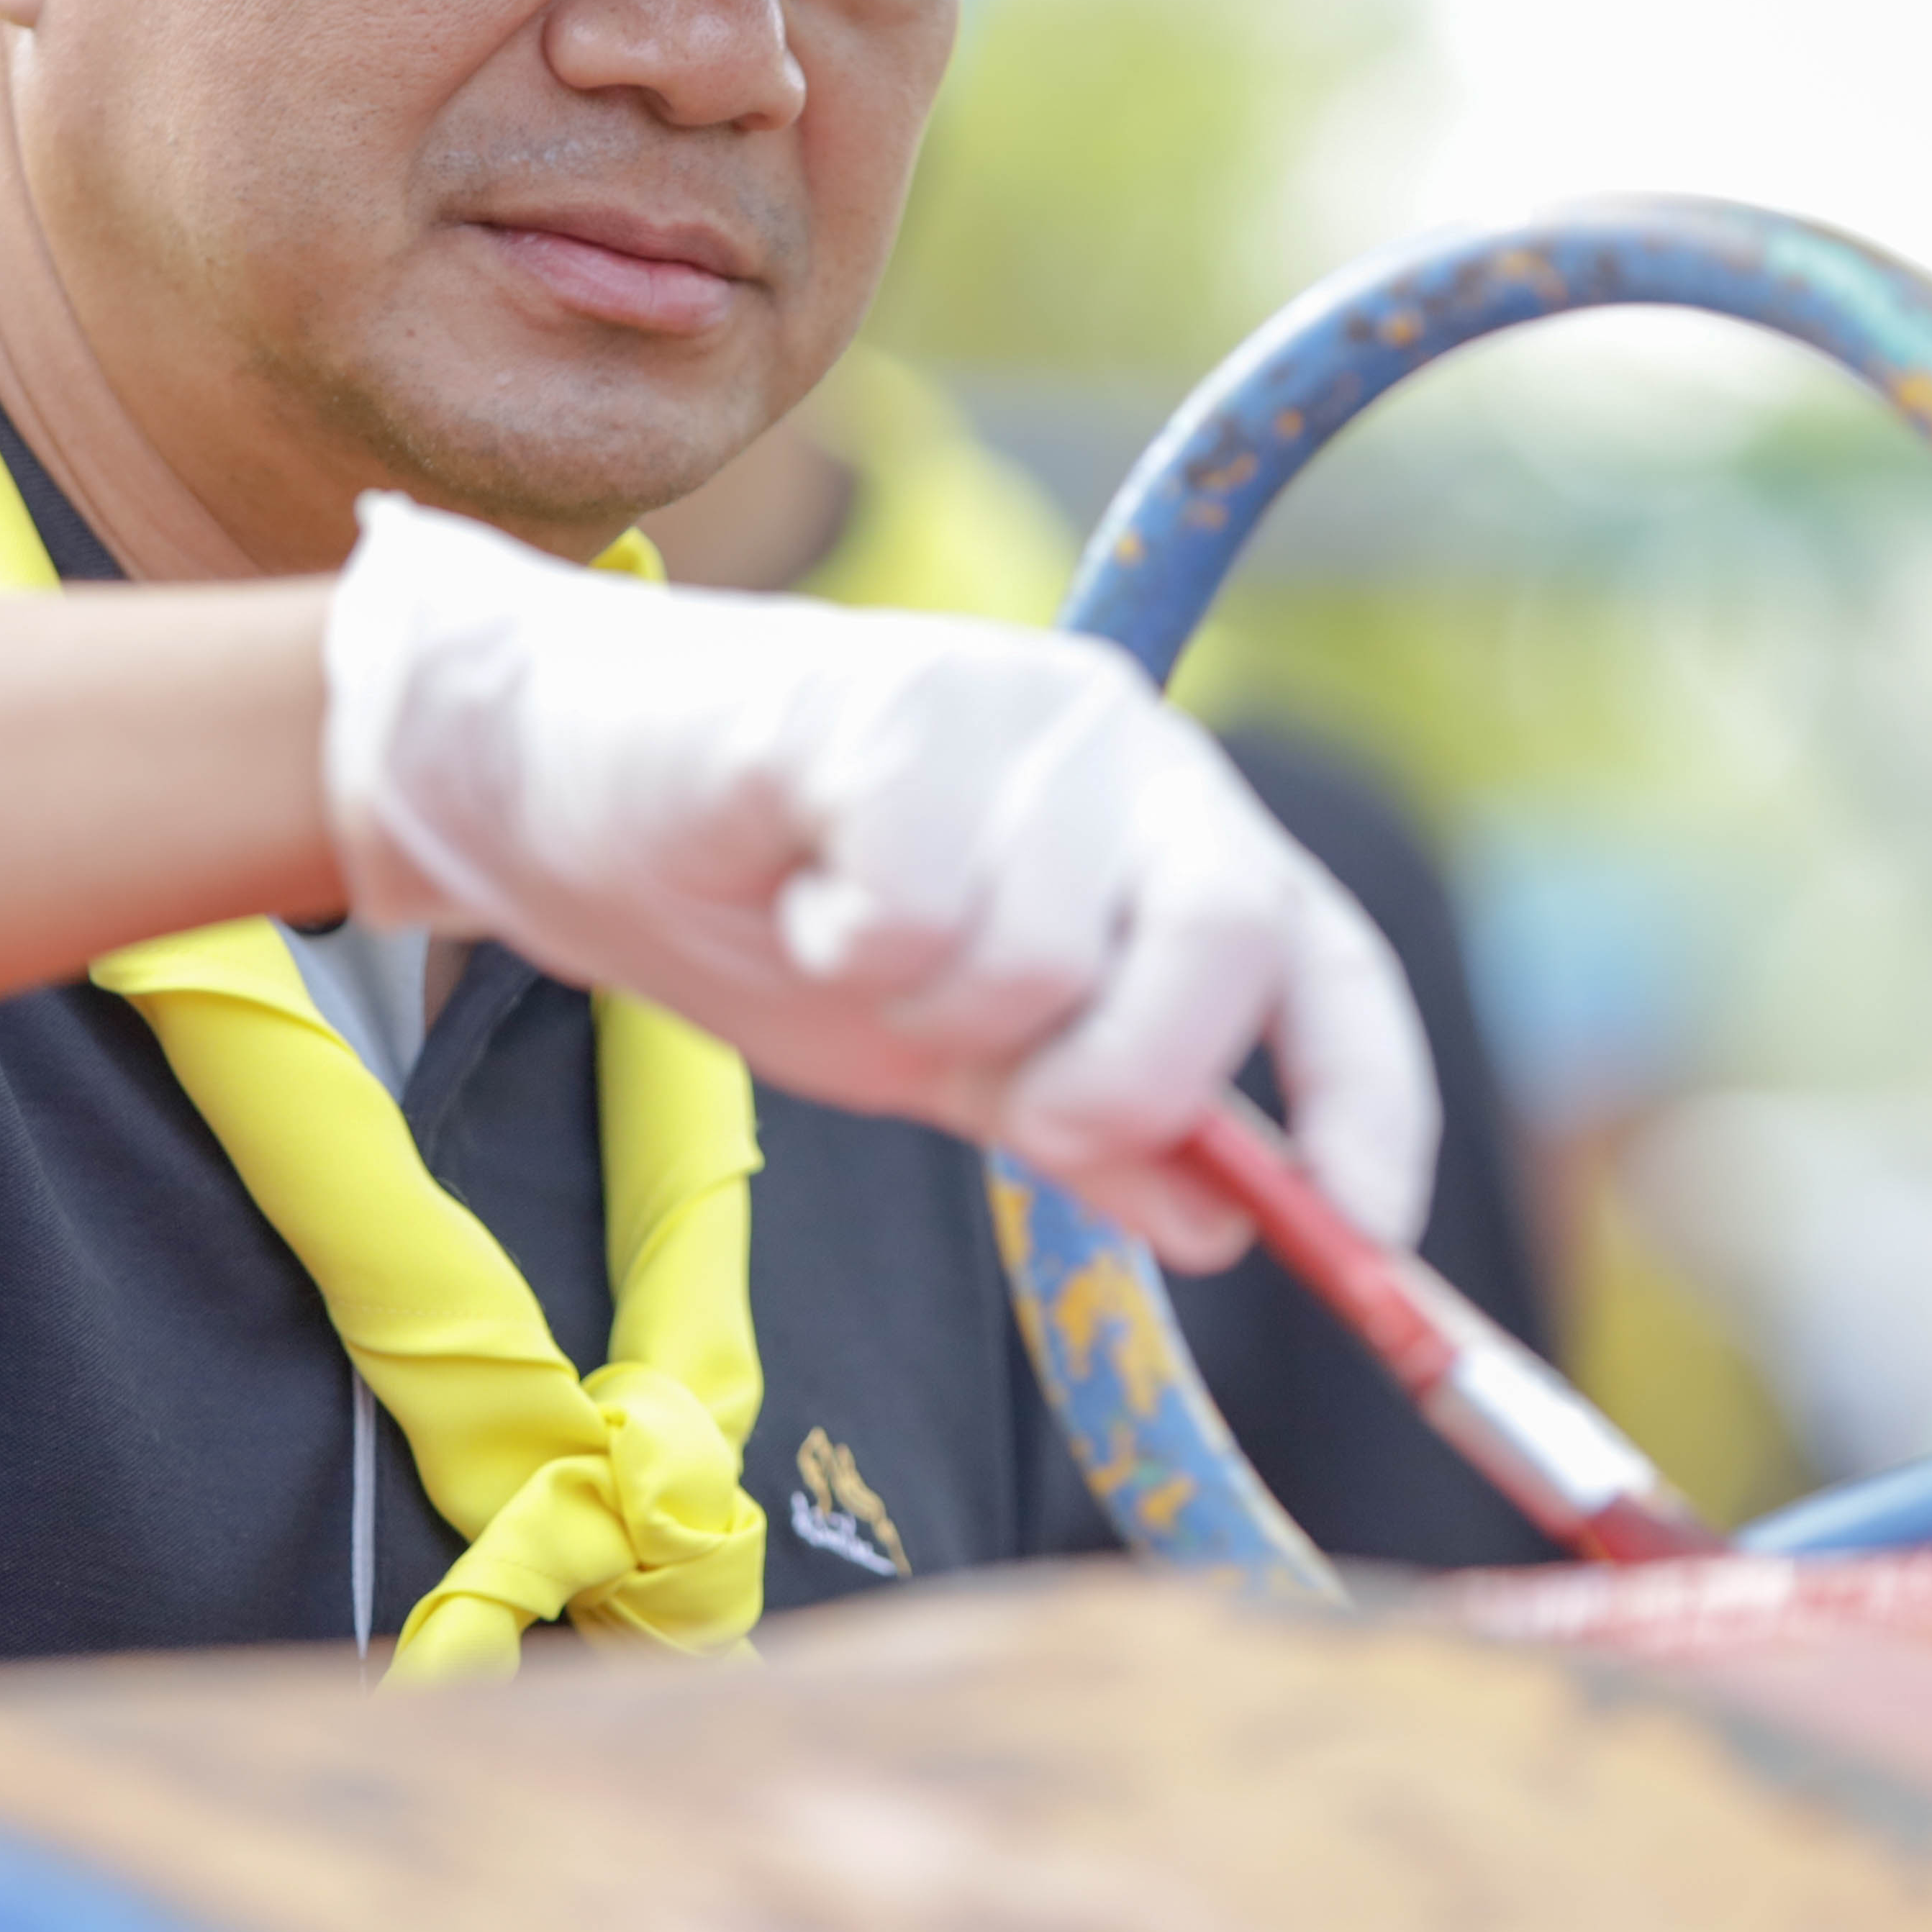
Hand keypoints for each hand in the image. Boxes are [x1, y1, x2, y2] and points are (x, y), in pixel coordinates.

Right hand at [323, 495, 1434, 1264]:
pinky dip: (842, 943)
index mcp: (1169, 834)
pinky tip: (799, 889)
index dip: (1370, 1104)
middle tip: (997, 1096)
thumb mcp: (952, 1055)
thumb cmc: (771, 907)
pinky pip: (917, 906)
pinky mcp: (891, 693)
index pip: (1326, 966)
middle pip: (1223, 945)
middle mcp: (1127, 747)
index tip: (1369, 1238)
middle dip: (1117, 1073)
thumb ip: (1093, 1122)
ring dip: (925, 1008)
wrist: (560, 786)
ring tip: (849, 935)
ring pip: (1045, 955)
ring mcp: (1014, 705)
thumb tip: (1228, 1218)